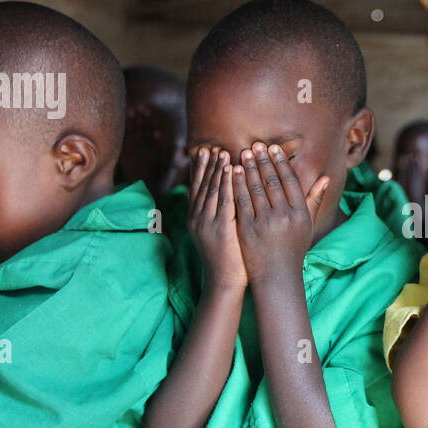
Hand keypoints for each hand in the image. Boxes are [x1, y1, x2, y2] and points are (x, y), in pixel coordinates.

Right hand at [187, 146, 246, 290]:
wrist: (225, 282)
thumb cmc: (227, 258)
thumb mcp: (217, 233)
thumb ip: (215, 214)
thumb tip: (218, 197)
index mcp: (196, 218)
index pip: (196, 188)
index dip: (200, 169)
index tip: (204, 150)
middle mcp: (197, 218)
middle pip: (201, 185)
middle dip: (207, 164)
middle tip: (212, 146)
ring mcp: (207, 223)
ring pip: (211, 190)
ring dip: (216, 169)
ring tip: (222, 151)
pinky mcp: (220, 228)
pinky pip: (223, 200)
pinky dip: (226, 183)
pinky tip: (231, 169)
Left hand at [235, 142, 328, 284]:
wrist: (277, 276)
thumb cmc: (293, 249)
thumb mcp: (307, 225)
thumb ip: (315, 199)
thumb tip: (326, 177)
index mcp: (299, 213)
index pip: (289, 181)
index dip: (280, 163)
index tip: (273, 148)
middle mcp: (284, 216)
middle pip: (271, 181)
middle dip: (262, 161)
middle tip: (255, 145)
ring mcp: (265, 222)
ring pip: (255, 188)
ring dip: (248, 168)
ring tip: (243, 153)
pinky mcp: (248, 229)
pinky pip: (241, 202)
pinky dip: (237, 185)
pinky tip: (232, 173)